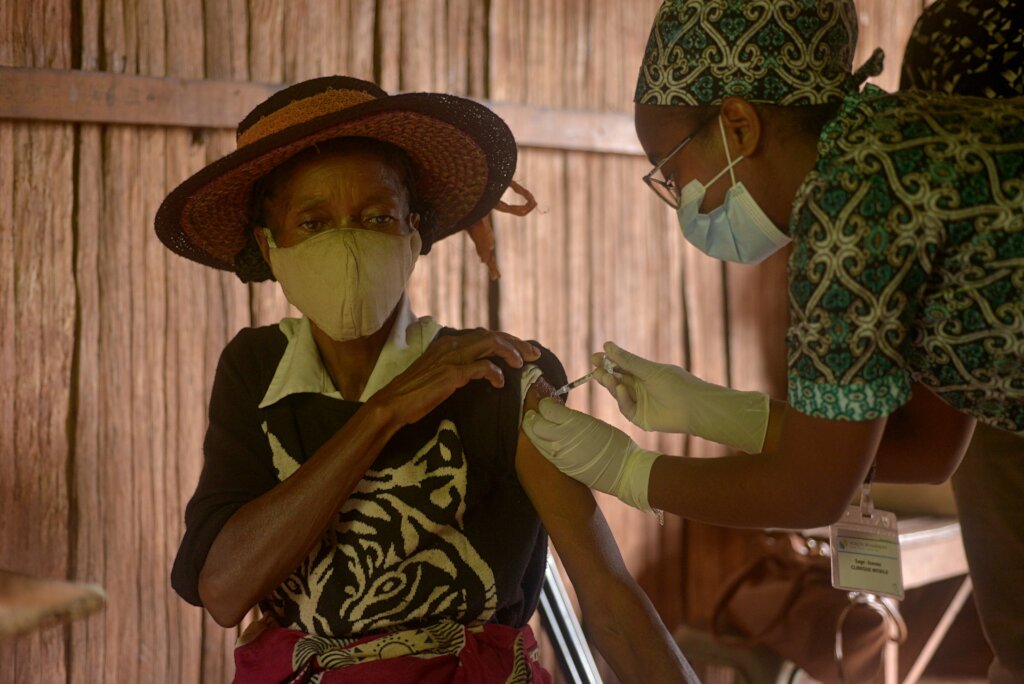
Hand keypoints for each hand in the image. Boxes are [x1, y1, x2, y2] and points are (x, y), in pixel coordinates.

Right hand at [369, 329, 539, 428]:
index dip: (508, 340)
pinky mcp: (451, 374)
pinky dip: (495, 373)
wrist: (393, 403)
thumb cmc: (415, 392)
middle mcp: (451, 345)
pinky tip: (500, 383)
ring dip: (511, 352)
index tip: (524, 350)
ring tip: (522, 363)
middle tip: (534, 354)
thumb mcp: (439, 373)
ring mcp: (451, 358)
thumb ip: (458, 366)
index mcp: (449, 343)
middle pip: (492, 335)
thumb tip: (481, 369)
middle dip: (517, 343)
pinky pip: (482, 367)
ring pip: (490, 344)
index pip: (485, 334)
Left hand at [522, 398, 657, 511]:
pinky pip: (541, 452)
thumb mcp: (592, 423)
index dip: (544, 403)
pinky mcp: (559, 466)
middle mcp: (561, 438)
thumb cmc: (614, 443)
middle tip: (535, 413)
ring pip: (534, 439)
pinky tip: (543, 439)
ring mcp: (558, 454)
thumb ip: (571, 418)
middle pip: (534, 424)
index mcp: (572, 423)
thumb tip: (556, 413)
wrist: (623, 470)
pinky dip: (538, 443)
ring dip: (532, 430)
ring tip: (535, 425)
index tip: (547, 402)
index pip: (546, 409)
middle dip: (533, 416)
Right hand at [592, 341, 769, 453]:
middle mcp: (641, 388)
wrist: (695, 407)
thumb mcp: (650, 370)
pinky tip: (622, 389)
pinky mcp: (641, 418)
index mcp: (645, 374)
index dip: (608, 362)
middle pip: (617, 380)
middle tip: (596, 369)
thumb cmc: (677, 384)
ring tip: (605, 376)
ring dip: (612, 385)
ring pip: (619, 394)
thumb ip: (628, 361)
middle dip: (606, 374)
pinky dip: (623, 399)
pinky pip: (626, 408)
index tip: (595, 357)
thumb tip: (607, 345)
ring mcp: (640, 403)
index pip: (621, 367)